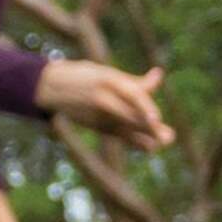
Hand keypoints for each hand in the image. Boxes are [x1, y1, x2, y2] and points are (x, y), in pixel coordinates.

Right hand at [33, 59, 174, 151]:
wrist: (52, 87)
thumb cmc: (86, 77)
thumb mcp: (107, 74)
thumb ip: (134, 81)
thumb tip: (159, 75)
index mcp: (107, 79)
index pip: (131, 94)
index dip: (144, 107)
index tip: (156, 119)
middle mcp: (103, 99)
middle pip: (130, 115)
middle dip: (149, 127)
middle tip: (169, 137)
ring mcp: (98, 115)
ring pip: (126, 128)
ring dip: (146, 136)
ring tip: (164, 141)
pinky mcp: (97, 126)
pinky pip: (120, 135)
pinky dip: (136, 141)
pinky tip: (150, 147)